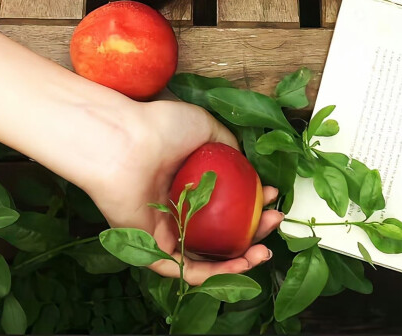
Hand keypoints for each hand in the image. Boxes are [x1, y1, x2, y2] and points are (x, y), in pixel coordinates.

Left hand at [87, 98, 283, 282]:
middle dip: (254, 232)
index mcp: (190, 183)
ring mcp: (167, 231)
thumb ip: (227, 145)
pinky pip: (186, 269)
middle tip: (275, 221)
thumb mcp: (205, 127)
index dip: (253, 202)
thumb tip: (245, 162)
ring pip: (208, 257)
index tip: (272, 196)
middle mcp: (179, 209)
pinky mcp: (153, 250)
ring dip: (240, 259)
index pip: (227, 201)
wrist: (126, 142)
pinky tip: (241, 264)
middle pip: (222, 232)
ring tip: (264, 250)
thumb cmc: (160, 128)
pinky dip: (215, 273)